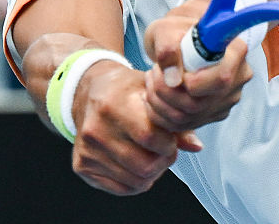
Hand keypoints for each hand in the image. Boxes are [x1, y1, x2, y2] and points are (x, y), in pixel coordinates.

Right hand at [70, 60, 202, 194]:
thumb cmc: (126, 90)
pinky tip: (138, 163)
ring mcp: (86, 150)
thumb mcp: (152, 92)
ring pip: (135, 181)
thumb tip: (196, 146)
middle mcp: (95, 129)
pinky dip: (136, 182)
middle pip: (144, 165)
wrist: (90, 91)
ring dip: (152, 173)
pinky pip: (121, 189)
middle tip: (166, 150)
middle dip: (164, 162)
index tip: (171, 139)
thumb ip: (176, 119)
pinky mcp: (82, 166)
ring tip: (152, 155)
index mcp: (113, 104)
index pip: (149, 137)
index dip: (169, 144)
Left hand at [142, 0, 252, 132]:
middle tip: (152, 73)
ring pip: (190, 117)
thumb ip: (168, 48)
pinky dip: (162, 114)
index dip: (192, 82)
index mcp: (235, 51)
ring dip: (160, 103)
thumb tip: (172, 78)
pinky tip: (154, 95)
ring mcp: (227, 99)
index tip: (172, 72)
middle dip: (167, 92)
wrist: (179, 41)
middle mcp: (238, 77)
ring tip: (151, 81)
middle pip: (201, 103)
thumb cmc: (175, 31)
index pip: (221, 78)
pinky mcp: (214, 113)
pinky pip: (185, 124)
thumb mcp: (166, 30)